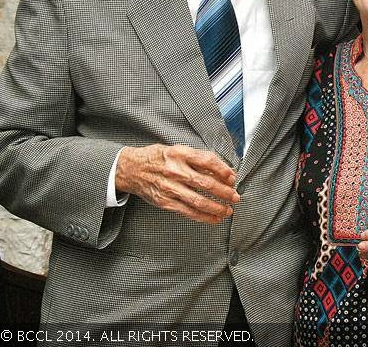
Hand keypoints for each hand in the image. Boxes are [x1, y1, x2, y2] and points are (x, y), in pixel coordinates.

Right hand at [116, 144, 239, 223]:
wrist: (132, 169)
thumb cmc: (158, 158)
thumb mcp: (178, 150)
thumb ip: (197, 159)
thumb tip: (221, 170)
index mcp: (180, 154)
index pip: (207, 161)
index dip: (223, 170)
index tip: (232, 177)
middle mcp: (175, 171)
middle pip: (206, 183)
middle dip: (224, 192)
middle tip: (235, 196)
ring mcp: (169, 188)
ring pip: (198, 201)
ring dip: (217, 207)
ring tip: (228, 210)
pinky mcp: (165, 202)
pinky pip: (188, 212)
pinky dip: (204, 217)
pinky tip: (214, 218)